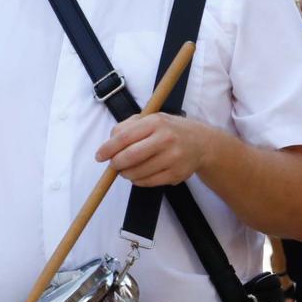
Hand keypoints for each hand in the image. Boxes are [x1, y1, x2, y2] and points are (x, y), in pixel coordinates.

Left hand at [95, 112, 214, 187]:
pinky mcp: (176, 174)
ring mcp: (172, 157)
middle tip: (113, 165)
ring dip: (126, 174)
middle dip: (116, 164)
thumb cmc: (170, 130)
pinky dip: (138, 181)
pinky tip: (139, 175)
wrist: (202, 143)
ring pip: (138, 172)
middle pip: (130, 156)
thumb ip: (129, 126)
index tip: (99, 156)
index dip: (108, 148)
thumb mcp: (152, 119)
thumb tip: (109, 142)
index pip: (124, 137)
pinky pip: (149, 182)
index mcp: (156, 122)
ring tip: (126, 170)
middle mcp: (166, 139)